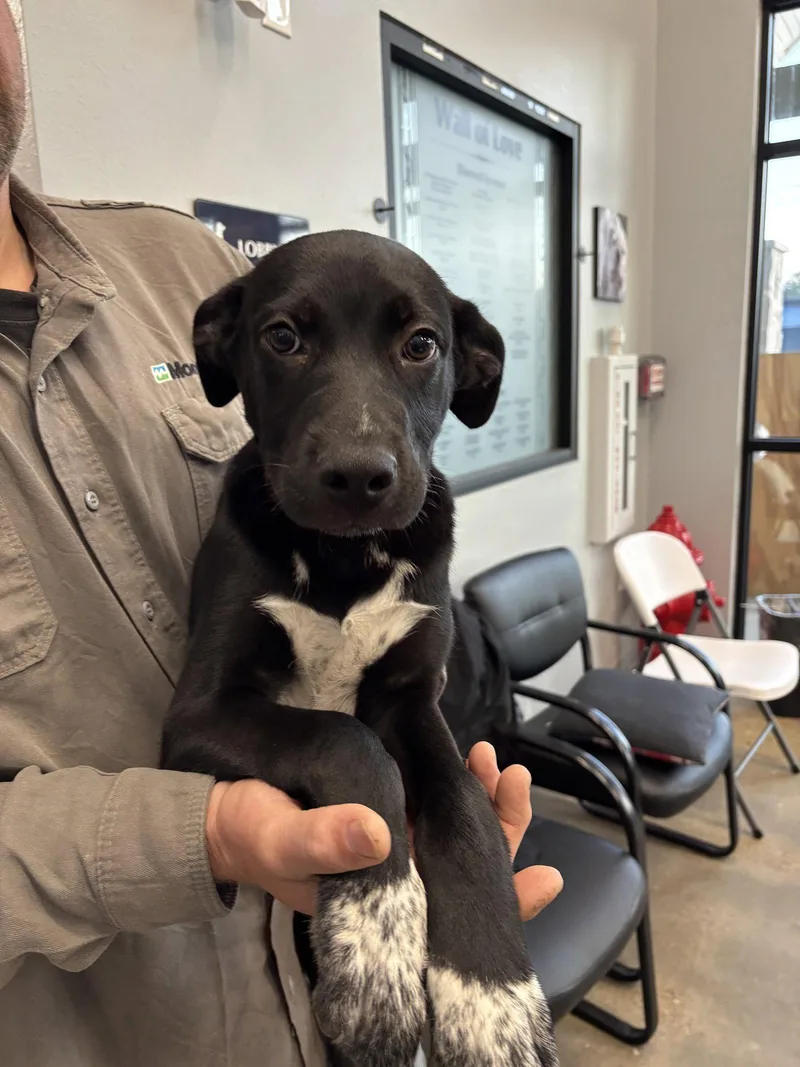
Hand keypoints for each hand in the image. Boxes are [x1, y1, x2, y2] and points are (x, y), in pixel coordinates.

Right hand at [206, 744, 561, 919]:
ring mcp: (391, 843)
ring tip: (492, 759)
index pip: (457, 915)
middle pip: (467, 867)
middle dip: (503, 828)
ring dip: (482, 799)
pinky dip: (452, 782)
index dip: (505, 900)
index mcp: (384, 900)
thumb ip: (324, 841)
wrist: (219, 811)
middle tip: (512, 778)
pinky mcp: (382, 810)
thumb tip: (382, 835)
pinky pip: (431, 802)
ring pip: (454, 832)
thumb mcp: (282, 838)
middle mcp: (397, 876)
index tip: (543, 873)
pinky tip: (464, 755)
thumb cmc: (249, 833)